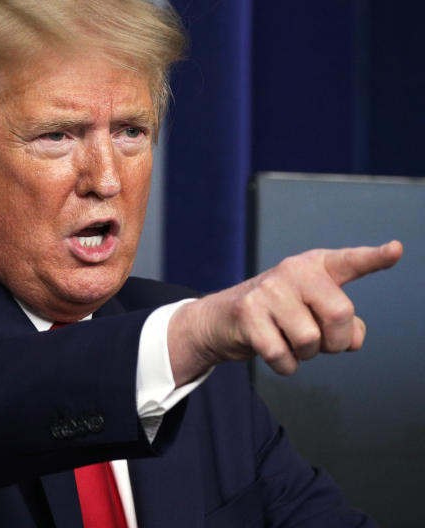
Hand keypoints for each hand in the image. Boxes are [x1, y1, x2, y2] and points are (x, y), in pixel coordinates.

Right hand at [168, 241, 402, 385]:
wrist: (221, 319)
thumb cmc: (277, 315)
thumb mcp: (313, 312)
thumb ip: (344, 324)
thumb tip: (354, 339)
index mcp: (315, 267)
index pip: (351, 261)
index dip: (376, 258)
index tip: (396, 250)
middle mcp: (292, 271)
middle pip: (340, 314)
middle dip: (336, 341)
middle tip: (320, 343)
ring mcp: (268, 291)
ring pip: (310, 340)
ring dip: (306, 355)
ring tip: (290, 342)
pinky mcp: (248, 315)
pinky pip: (283, 356)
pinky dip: (286, 366)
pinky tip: (274, 352)